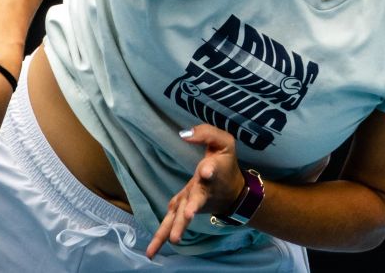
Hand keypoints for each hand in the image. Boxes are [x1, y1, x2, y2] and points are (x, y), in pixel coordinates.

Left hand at [145, 124, 245, 259]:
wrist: (234, 192)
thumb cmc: (226, 163)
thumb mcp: (224, 142)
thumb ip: (206, 133)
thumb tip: (183, 133)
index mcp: (214, 170)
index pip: (213, 168)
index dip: (210, 169)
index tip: (206, 171)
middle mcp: (204, 188)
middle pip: (198, 198)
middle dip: (193, 206)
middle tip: (189, 215)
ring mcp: (193, 201)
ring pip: (184, 215)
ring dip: (179, 226)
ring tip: (174, 240)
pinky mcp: (184, 208)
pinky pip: (172, 222)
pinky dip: (161, 236)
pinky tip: (151, 252)